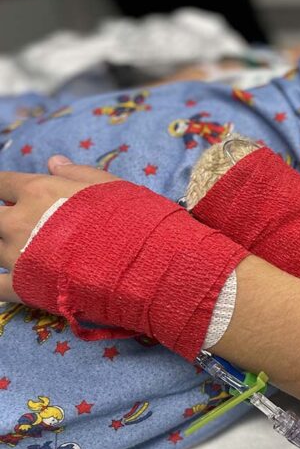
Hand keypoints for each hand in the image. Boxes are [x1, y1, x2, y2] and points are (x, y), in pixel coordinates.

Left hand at [0, 156, 117, 301]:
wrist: (138, 260)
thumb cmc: (126, 217)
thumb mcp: (107, 185)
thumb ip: (76, 173)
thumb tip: (53, 161)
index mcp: (37, 193)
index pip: (2, 182)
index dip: (1, 186)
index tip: (4, 190)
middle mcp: (19, 222)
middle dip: (1, 217)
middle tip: (12, 221)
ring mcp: (17, 257)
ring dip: (0, 247)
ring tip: (14, 248)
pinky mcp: (23, 287)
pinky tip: (5, 282)